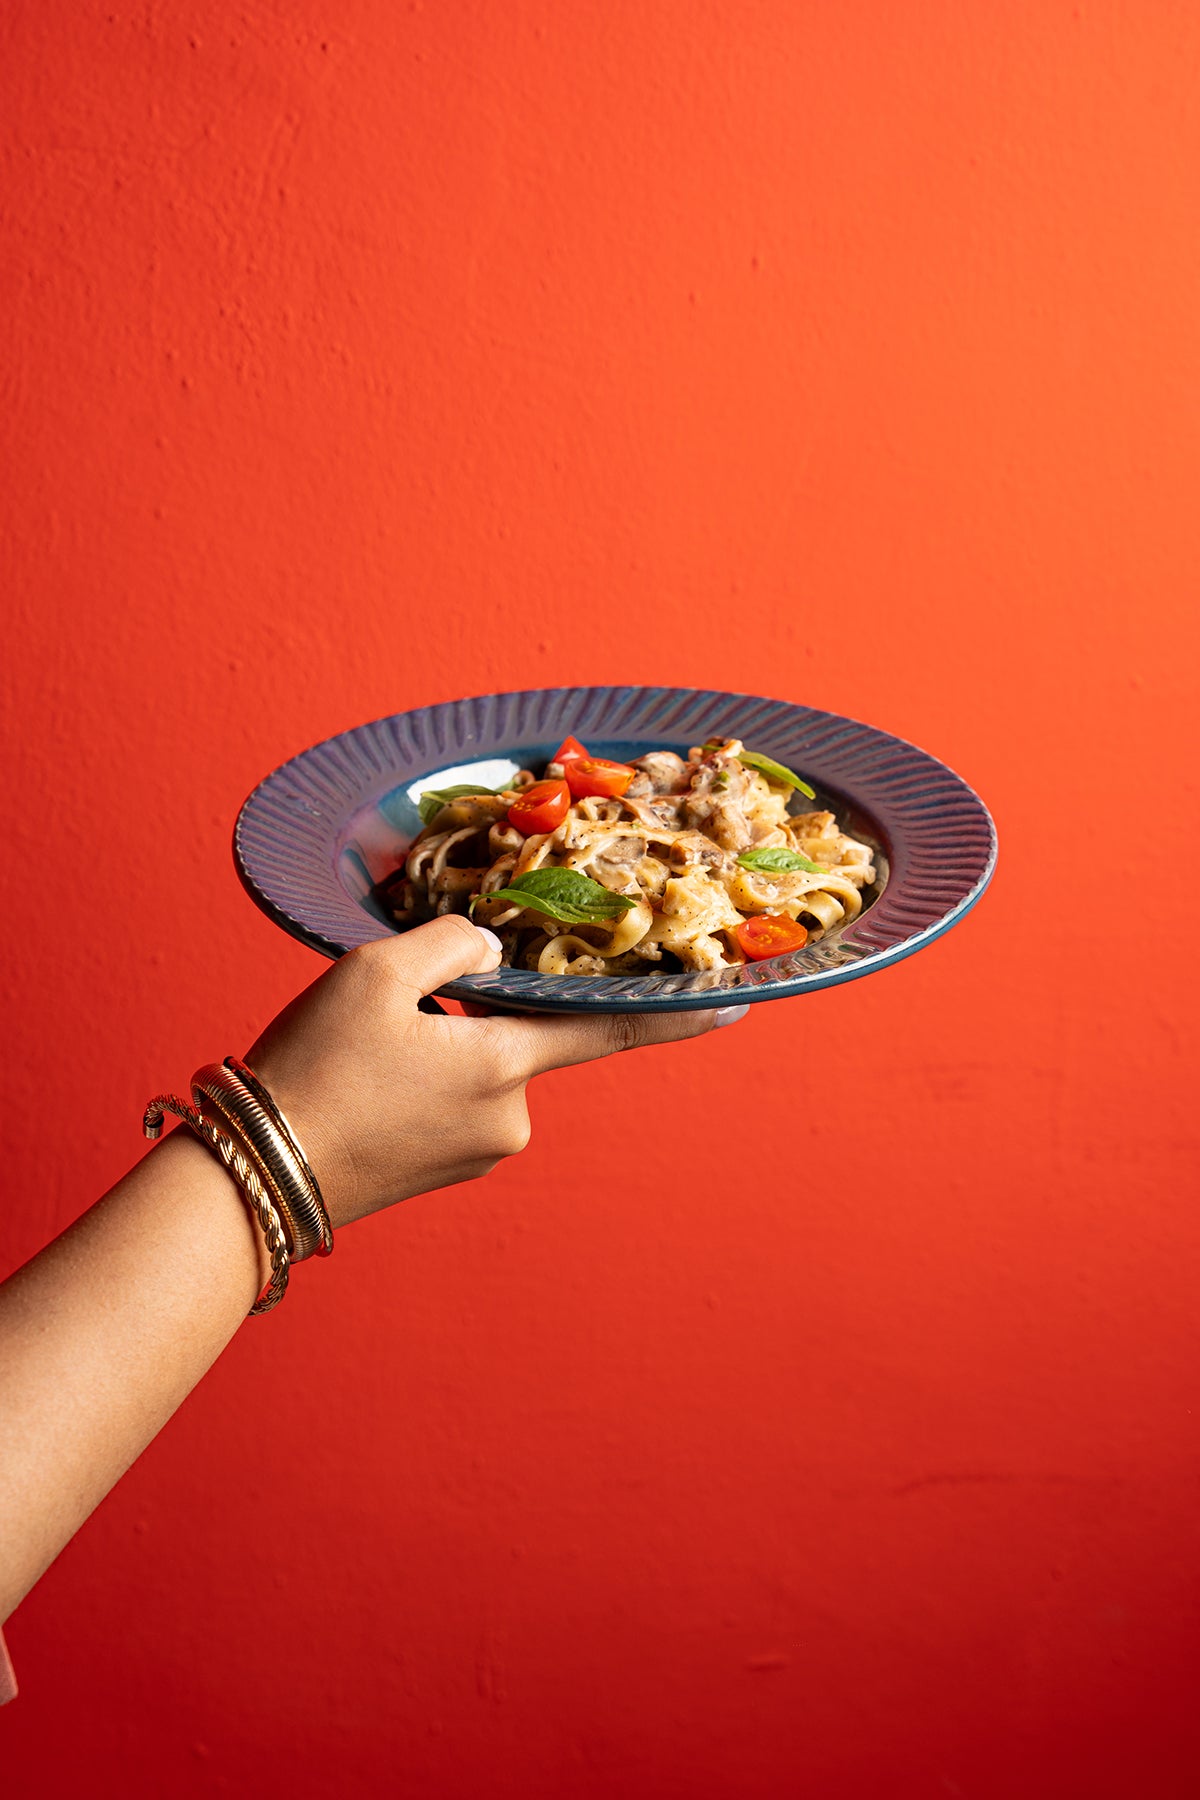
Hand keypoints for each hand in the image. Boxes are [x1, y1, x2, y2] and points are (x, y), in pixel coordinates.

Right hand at [243, 917, 738, 1229]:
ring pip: (475, 1061)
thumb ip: (452, 944)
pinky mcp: (445, 1167)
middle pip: (512, 1031)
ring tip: (359, 1054)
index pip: (610, 1030)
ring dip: (434, 1041)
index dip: (676, 1014)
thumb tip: (491, 954)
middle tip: (384, 1012)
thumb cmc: (317, 1068)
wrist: (256, 1174)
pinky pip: (450, 1096)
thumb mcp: (376, 971)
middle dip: (463, 1007)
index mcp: (504, 1065)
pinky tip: (363, 1082)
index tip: (740, 1003)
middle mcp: (509, 1117)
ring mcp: (478, 1149)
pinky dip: (419, 1075)